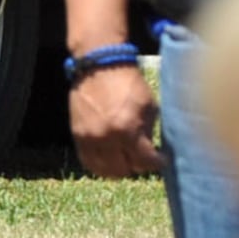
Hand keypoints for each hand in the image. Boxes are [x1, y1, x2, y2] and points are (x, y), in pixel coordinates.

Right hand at [68, 63, 162, 178]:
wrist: (99, 67)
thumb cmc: (128, 84)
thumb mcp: (149, 106)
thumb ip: (149, 132)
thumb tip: (149, 151)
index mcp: (128, 129)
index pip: (145, 161)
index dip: (156, 162)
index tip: (160, 160)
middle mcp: (107, 137)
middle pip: (125, 169)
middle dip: (137, 166)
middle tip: (142, 159)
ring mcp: (90, 138)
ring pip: (105, 170)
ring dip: (118, 169)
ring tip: (125, 161)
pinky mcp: (77, 136)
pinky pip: (88, 161)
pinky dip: (100, 165)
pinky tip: (109, 160)